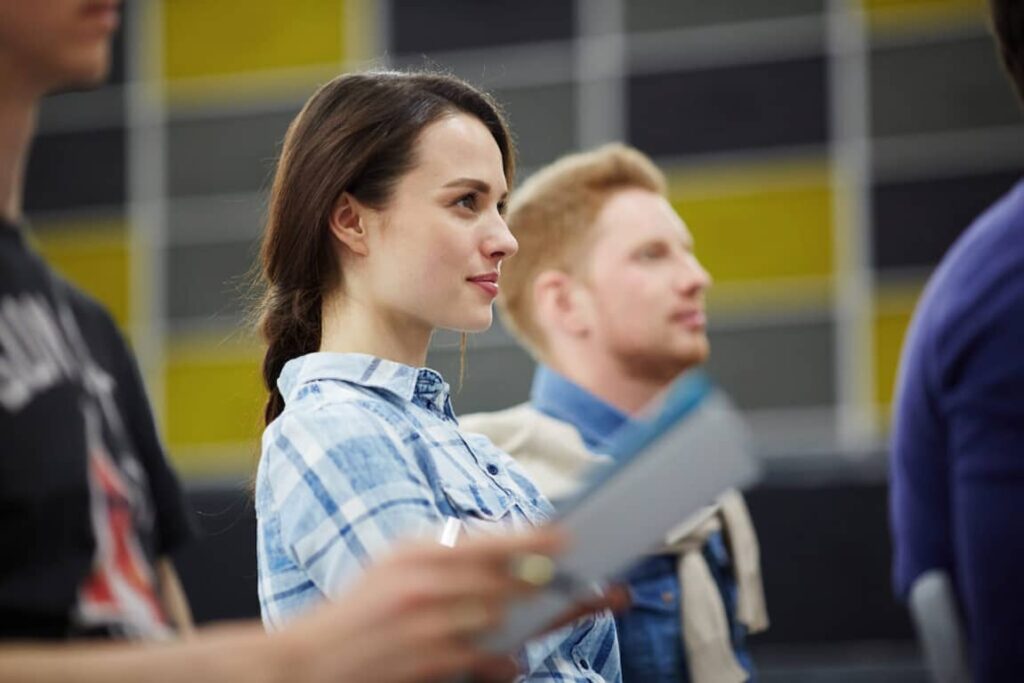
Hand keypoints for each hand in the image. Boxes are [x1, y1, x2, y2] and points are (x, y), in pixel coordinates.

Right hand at [280, 528, 566, 682]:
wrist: (306, 661)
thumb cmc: (358, 613)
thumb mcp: (393, 566)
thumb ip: (443, 555)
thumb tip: (502, 548)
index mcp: (416, 552)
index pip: (486, 540)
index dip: (532, 538)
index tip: (565, 537)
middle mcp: (422, 582)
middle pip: (504, 578)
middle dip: (544, 582)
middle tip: (577, 582)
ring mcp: (425, 623)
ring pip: (498, 617)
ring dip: (521, 622)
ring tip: (536, 619)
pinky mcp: (427, 660)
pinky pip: (483, 657)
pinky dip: (502, 659)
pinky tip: (508, 659)